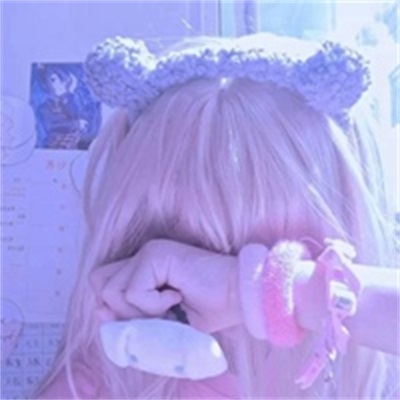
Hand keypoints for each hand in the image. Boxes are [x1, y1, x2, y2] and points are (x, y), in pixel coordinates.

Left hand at [89, 239, 241, 332]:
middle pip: (99, 283)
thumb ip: (131, 315)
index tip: (138, 320)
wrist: (239, 296)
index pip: (102, 282)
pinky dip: (153, 305)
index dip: (109, 306)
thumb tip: (100, 310)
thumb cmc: (207, 308)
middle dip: (121, 310)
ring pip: (112, 291)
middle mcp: (142, 255)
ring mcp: (148, 251)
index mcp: (143, 268)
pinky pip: (134, 291)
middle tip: (154, 314)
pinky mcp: (156, 253)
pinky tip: (177, 297)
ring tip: (169, 305)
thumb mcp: (161, 319)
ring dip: (140, 311)